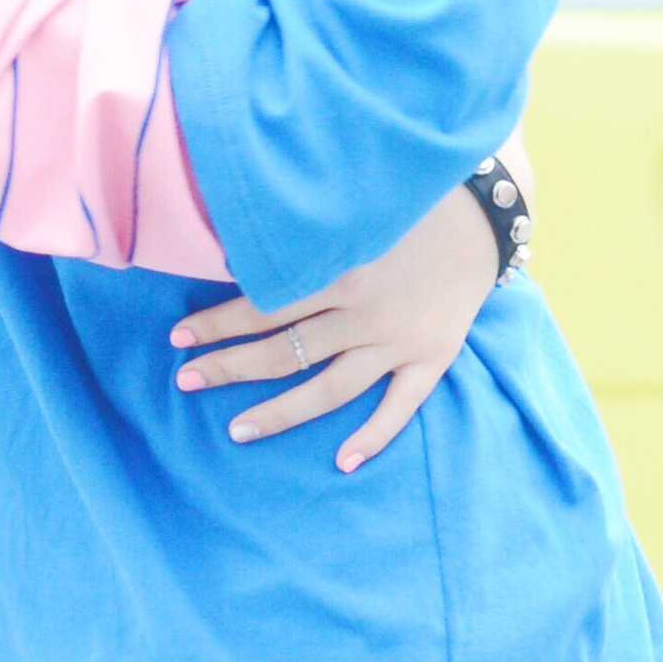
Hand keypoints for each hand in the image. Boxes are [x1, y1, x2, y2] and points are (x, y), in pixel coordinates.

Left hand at [169, 180, 500, 467]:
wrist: (484, 213)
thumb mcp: (352, 205)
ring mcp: (398, 340)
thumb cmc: (408, 199)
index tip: (178, 335)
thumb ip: (303, 226)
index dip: (217, 322)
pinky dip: (372, 437)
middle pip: (284, 350)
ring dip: (280, 412)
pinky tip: (341, 462)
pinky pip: (399, 408)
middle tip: (185, 380)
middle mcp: (364, 311)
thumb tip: (236, 236)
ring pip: (329, 387)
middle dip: (230, 366)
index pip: (264, 305)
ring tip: (236, 430)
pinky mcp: (432, 358)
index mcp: (340, 268)